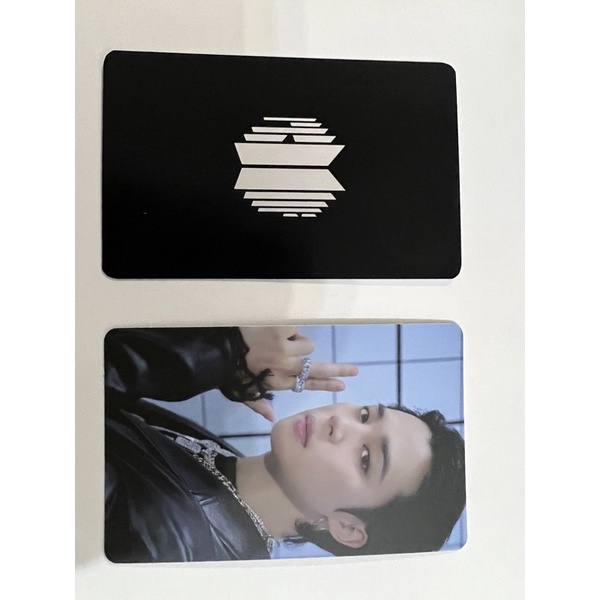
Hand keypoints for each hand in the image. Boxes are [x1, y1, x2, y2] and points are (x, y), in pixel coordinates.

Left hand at [239, 327, 358, 420]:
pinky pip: (296, 329)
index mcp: (278, 382)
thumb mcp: (243, 390)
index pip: (308, 385)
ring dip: (296, 342)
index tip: (343, 386)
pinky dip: (287, 329)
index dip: (327, 385)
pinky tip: (272, 332)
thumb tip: (271, 418)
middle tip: (354, 370)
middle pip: (318, 368)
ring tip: (277, 341)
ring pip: (307, 345)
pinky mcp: (283, 332)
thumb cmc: (231, 370)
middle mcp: (286, 368)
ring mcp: (286, 349)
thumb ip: (258, 404)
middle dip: (337, 370)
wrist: (220, 350)